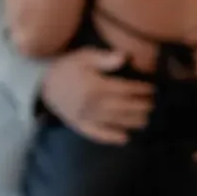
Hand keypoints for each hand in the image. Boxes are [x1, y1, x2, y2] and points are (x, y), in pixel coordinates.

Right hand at [39, 48, 153, 144]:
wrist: (44, 84)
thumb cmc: (67, 67)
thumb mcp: (84, 56)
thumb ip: (105, 58)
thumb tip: (125, 57)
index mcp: (96, 86)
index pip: (125, 90)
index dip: (141, 89)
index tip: (152, 89)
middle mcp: (93, 104)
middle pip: (123, 107)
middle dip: (141, 106)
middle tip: (152, 105)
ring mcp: (86, 117)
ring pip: (114, 121)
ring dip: (132, 122)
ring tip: (146, 120)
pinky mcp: (79, 125)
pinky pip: (97, 134)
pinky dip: (111, 138)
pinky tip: (125, 139)